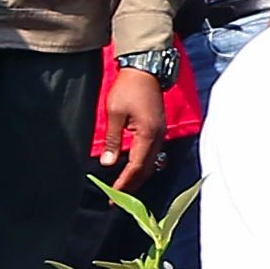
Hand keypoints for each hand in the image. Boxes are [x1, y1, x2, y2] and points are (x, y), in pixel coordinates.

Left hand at [100, 65, 165, 188]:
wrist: (145, 71)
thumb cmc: (128, 89)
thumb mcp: (114, 114)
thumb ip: (113, 140)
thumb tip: (108, 162)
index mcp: (148, 134)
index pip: (137, 166)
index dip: (125, 182)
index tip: (114, 194)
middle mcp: (158, 137)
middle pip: (147, 169)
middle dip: (132, 184)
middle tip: (117, 197)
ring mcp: (160, 133)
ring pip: (151, 163)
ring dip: (137, 176)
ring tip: (123, 186)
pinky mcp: (158, 129)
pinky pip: (152, 153)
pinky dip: (142, 165)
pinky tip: (132, 168)